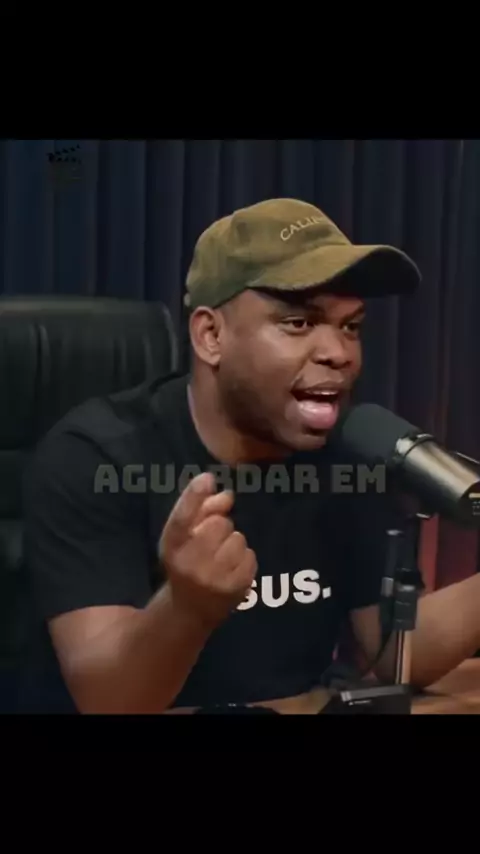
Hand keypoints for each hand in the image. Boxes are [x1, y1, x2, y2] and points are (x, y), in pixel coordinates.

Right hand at [159, 472, 256, 627]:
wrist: (190, 609)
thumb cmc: (185, 562)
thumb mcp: (182, 536)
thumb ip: (200, 509)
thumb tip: (227, 494)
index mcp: (172, 547)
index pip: (182, 518)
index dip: (194, 497)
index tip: (207, 478)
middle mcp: (190, 563)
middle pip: (220, 524)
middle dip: (220, 527)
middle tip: (210, 542)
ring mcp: (214, 578)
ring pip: (238, 539)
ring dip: (232, 544)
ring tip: (220, 558)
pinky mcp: (235, 588)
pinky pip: (250, 556)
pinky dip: (243, 559)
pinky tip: (230, 570)